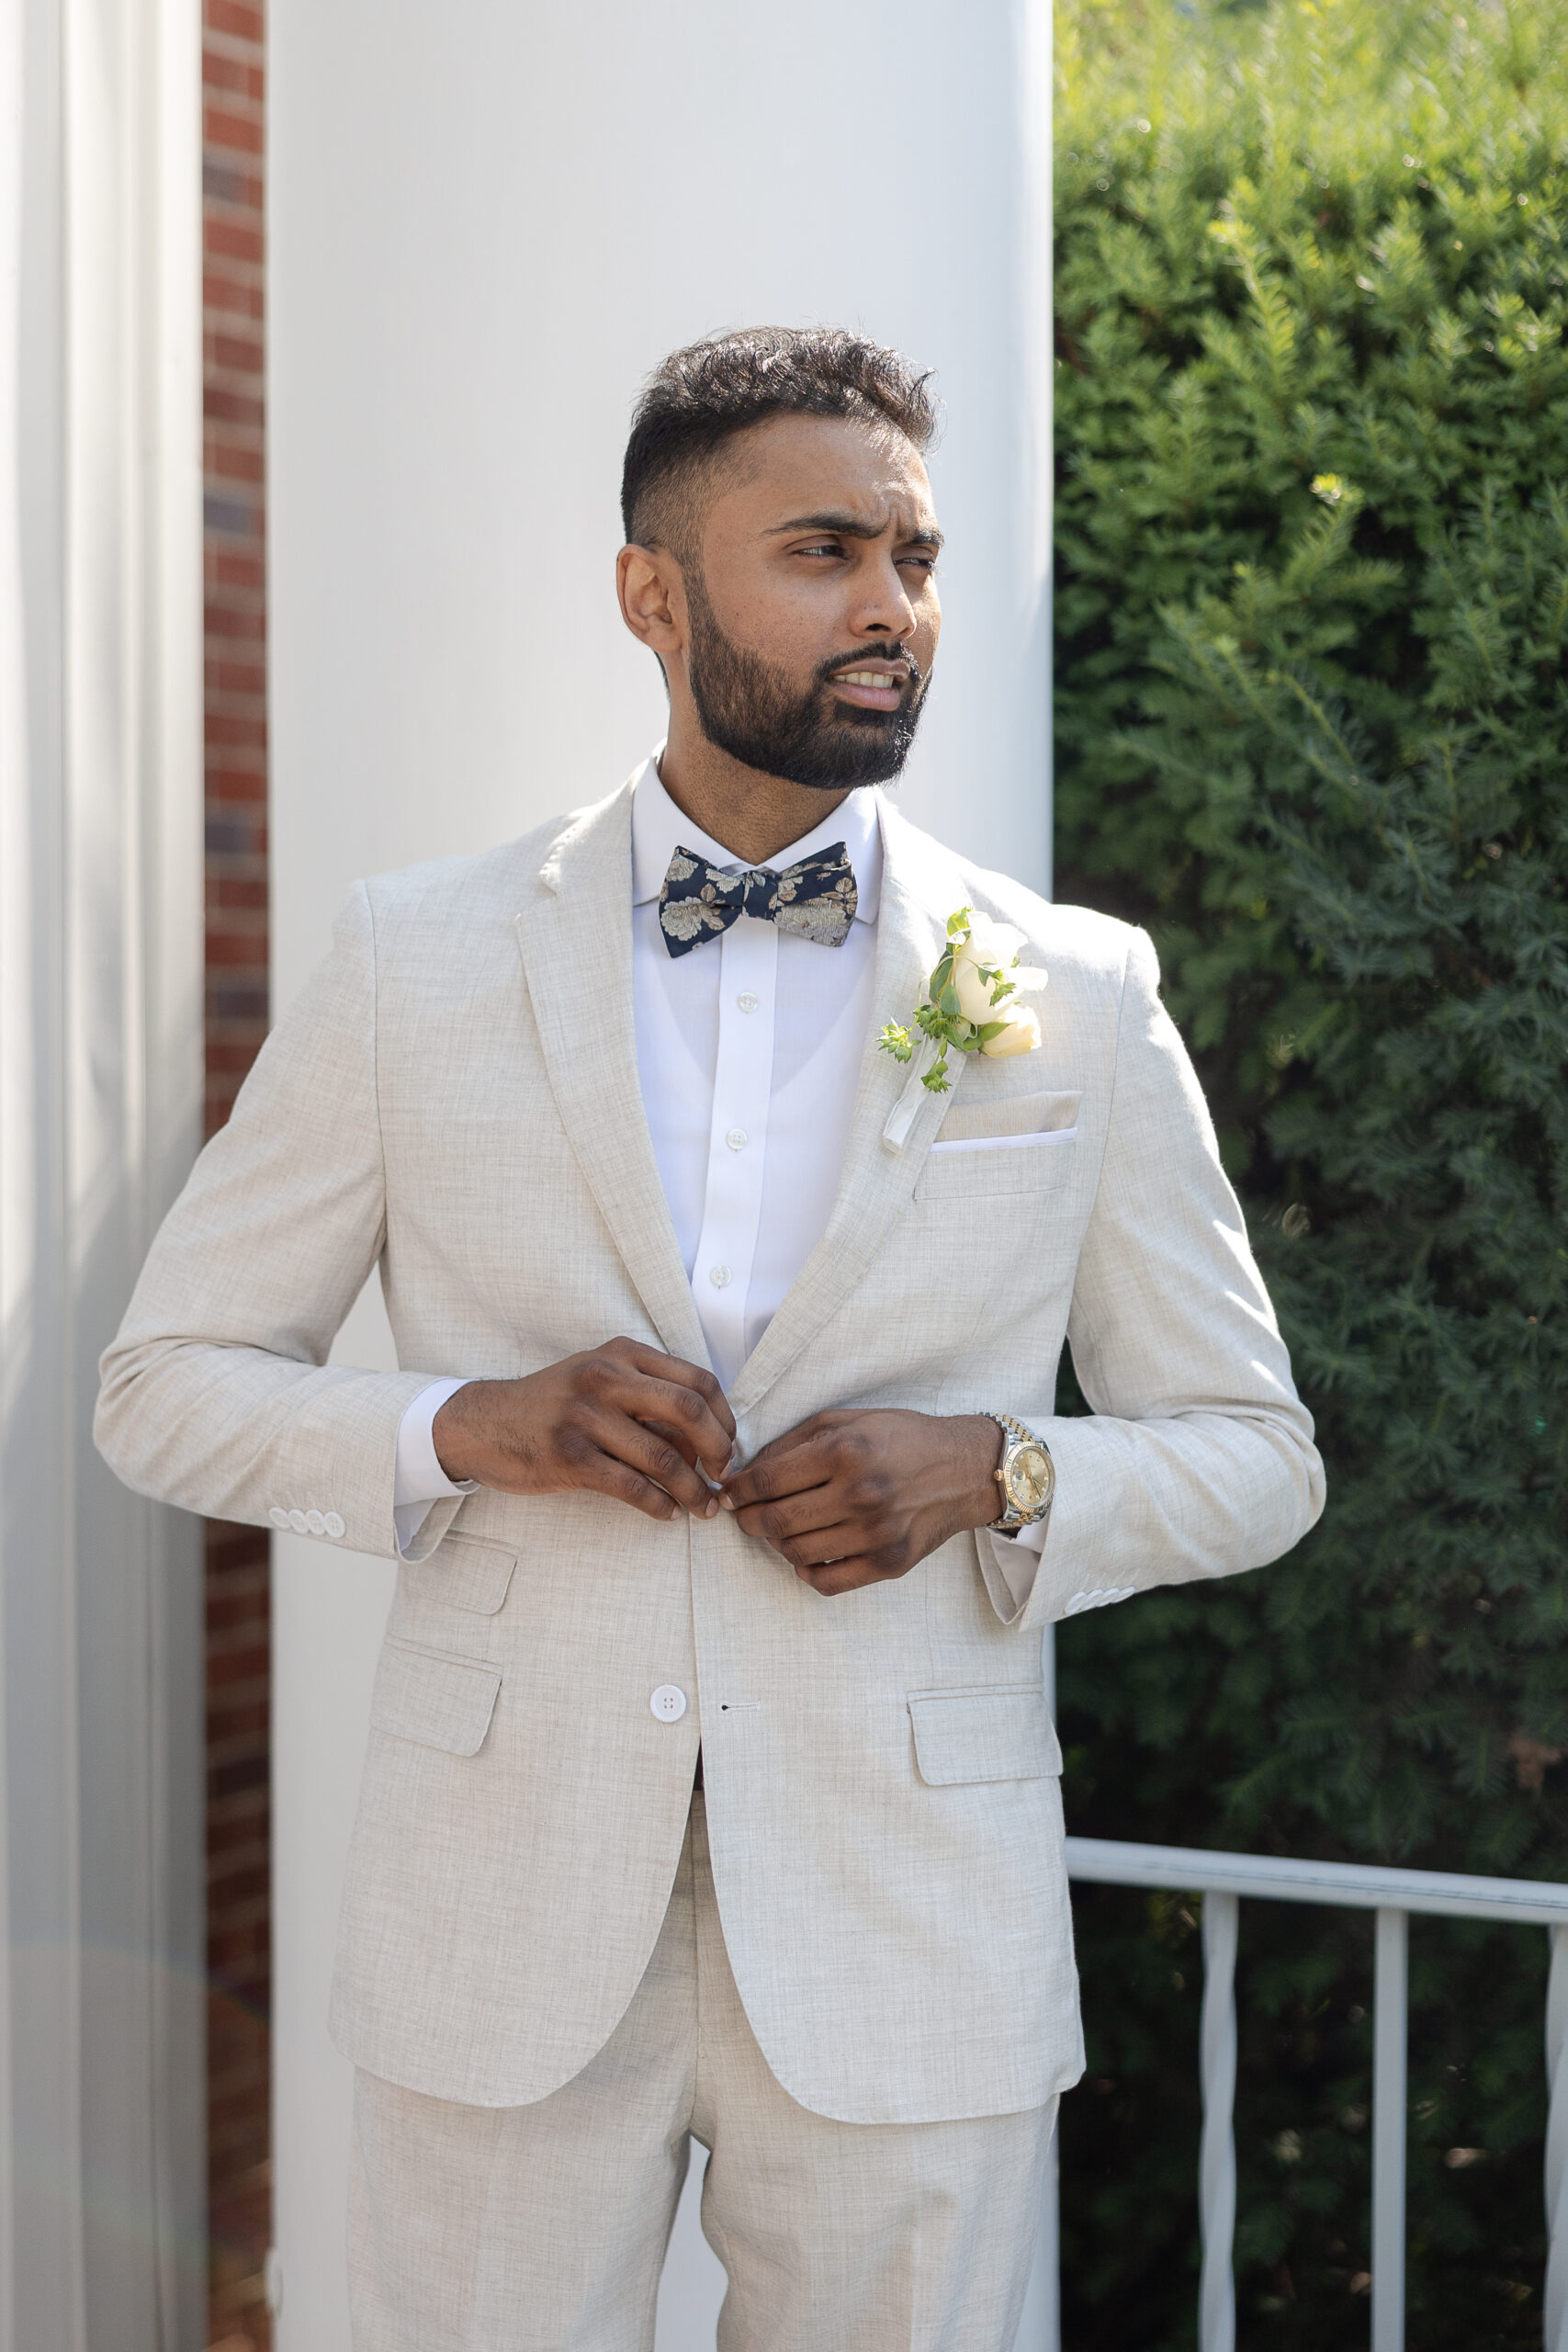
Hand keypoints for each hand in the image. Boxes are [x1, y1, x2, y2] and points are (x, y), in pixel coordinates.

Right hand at [432, 1338, 735, 1523]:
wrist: (483, 1422)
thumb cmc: (553, 1404)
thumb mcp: (599, 1378)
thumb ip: (648, 1396)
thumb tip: (705, 1440)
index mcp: (622, 1354)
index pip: (698, 1380)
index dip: (725, 1418)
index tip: (730, 1446)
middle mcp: (607, 1378)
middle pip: (689, 1411)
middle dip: (720, 1451)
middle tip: (725, 1478)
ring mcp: (586, 1416)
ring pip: (664, 1457)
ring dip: (693, 1490)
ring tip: (702, 1508)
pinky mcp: (569, 1456)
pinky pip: (632, 1486)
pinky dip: (659, 1505)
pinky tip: (667, 1514)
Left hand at [720, 1409, 1002, 1595]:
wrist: (964, 1468)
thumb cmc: (900, 1438)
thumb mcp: (846, 1420)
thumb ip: (792, 1442)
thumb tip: (745, 1472)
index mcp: (844, 1451)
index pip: (767, 1481)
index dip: (737, 1491)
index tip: (728, 1494)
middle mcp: (859, 1494)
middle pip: (774, 1522)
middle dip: (746, 1521)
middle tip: (741, 1516)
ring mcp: (875, 1534)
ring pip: (795, 1553)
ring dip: (775, 1543)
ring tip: (778, 1529)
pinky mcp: (890, 1563)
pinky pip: (827, 1582)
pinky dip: (806, 1572)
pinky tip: (806, 1555)